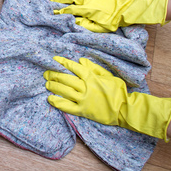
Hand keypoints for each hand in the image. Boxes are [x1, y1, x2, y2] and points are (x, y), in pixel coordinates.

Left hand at [44, 56, 170, 139]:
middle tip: (46, 73)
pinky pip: (67, 106)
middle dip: (54, 74)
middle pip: (65, 78)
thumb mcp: (108, 75)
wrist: (125, 109)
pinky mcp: (83, 110)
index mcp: (92, 77)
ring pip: (64, 91)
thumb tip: (80, 60)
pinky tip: (50, 99)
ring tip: (47, 83)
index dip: (62, 63)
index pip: (73, 67)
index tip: (54, 60)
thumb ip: (94, 67)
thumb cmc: (118, 91)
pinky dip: (57, 102)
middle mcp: (86, 87)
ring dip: (53, 86)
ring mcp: (83, 99)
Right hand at [51, 0, 169, 31]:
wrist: (124, 10)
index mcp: (89, 10)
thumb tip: (73, 21)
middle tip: (51, 1)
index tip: (54, 12)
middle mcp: (89, 0)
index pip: (71, 10)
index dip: (62, 11)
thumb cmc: (111, 22)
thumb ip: (85, 25)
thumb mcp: (99, 28)